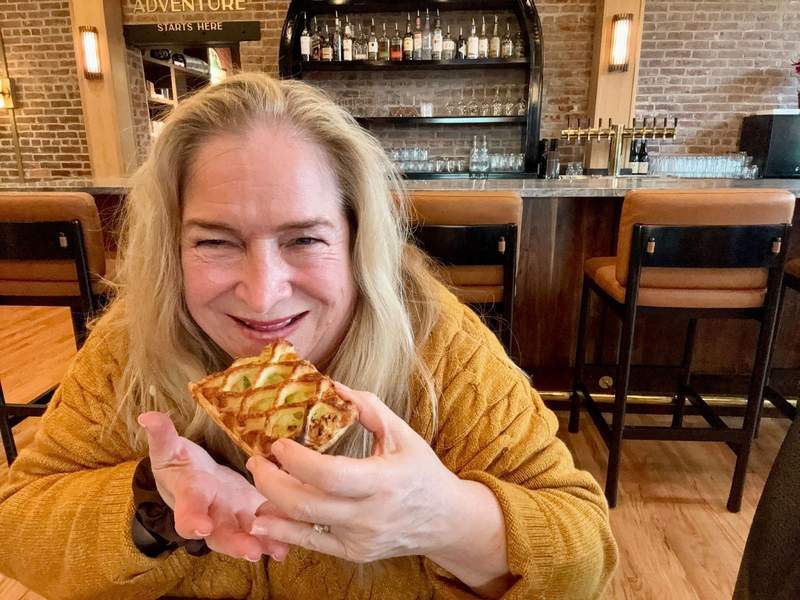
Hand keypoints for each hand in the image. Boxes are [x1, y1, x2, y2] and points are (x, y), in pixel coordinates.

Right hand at [138, 411, 289, 561]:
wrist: (194, 479)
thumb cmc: (180, 465)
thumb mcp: (169, 450)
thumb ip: (162, 436)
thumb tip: (147, 416)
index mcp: (190, 495)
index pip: (187, 509)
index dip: (192, 519)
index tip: (199, 527)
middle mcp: (211, 514)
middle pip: (220, 534)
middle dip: (236, 543)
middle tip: (252, 552)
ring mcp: (233, 517)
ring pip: (247, 535)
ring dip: (264, 542)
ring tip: (280, 550)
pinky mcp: (253, 512)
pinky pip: (266, 525)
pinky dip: (279, 531)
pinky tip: (293, 540)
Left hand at [246, 382, 463, 563]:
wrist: (445, 520)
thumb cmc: (422, 471)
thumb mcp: (402, 433)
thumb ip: (368, 407)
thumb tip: (331, 385)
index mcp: (383, 480)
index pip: (330, 474)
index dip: (297, 460)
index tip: (277, 443)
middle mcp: (369, 514)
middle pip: (307, 503)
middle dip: (271, 480)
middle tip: (256, 459)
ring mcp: (359, 538)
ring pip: (303, 525)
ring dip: (270, 503)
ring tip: (257, 480)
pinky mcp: (353, 553)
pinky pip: (310, 544)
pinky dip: (281, 532)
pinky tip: (261, 519)